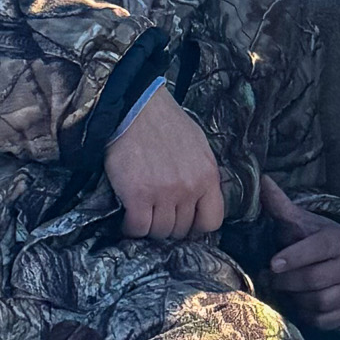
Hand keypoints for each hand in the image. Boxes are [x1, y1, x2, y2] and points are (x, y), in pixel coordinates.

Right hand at [104, 87, 225, 239]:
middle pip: (182, 229)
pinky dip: (130, 227)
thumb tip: (200, 201)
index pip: (211, 222)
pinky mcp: (137, 195)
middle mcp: (189, 188)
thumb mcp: (199, 148)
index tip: (183, 221)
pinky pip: (137, 228)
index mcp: (208, 176)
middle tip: (156, 214)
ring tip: (142, 214)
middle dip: (170, 226)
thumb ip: (202, 176)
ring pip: (160, 232)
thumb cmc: (167, 124)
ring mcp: (164, 193)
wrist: (137, 108)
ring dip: (149, 227)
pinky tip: (128, 216)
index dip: (196, 226)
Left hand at [259, 179, 339, 329]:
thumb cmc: (308, 241)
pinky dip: (307, 315)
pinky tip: (300, 303)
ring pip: (320, 301)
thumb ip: (279, 204)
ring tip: (286, 290)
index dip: (295, 257)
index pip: (319, 248)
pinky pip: (325, 320)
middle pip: (315, 279)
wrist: (332, 263)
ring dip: (296, 298)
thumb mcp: (296, 222)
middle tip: (270, 279)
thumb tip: (262, 179)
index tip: (272, 264)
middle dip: (287, 281)